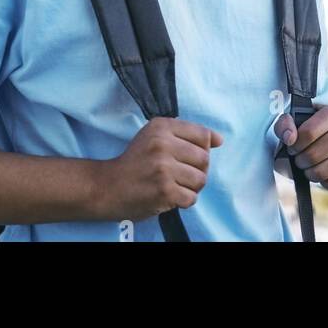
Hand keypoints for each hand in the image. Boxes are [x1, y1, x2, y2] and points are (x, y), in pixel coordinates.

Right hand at [101, 118, 221, 219]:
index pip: (203, 135)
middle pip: (205, 159)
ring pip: (201, 179)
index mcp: (161, 127)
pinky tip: (171, 196)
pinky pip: (191, 198)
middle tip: (181, 174)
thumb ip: (187, 134)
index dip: (203, 149)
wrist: (107, 187)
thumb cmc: (135, 161)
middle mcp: (162, 144)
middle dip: (198, 170)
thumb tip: (220, 140)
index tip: (190, 156)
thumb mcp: (155, 136)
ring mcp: (163, 169)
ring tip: (177, 185)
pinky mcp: (164, 191)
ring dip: (192, 187)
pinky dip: (184, 200)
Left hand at [273, 104, 327, 190]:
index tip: (292, 146)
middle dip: (300, 160)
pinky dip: (323, 182)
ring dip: (309, 172)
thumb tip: (289, 138)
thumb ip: (285, 124)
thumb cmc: (311, 131)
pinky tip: (324, 172)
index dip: (295, 144)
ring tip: (309, 166)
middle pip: (314, 154)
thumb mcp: (295, 122)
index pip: (308, 133)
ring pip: (322, 172)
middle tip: (299, 158)